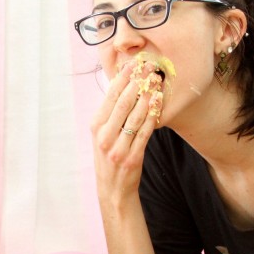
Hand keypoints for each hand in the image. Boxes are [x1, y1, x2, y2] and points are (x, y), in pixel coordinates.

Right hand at [90, 61, 163, 207]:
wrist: (112, 190)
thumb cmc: (109, 158)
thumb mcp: (102, 135)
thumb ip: (110, 115)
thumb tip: (123, 86)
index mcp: (95, 127)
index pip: (109, 97)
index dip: (122, 79)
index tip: (134, 64)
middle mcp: (104, 136)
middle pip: (122, 103)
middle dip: (137, 83)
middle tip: (149, 67)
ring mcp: (118, 148)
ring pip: (134, 116)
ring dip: (147, 96)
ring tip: (156, 81)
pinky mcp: (132, 158)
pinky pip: (144, 132)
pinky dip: (152, 115)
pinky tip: (158, 102)